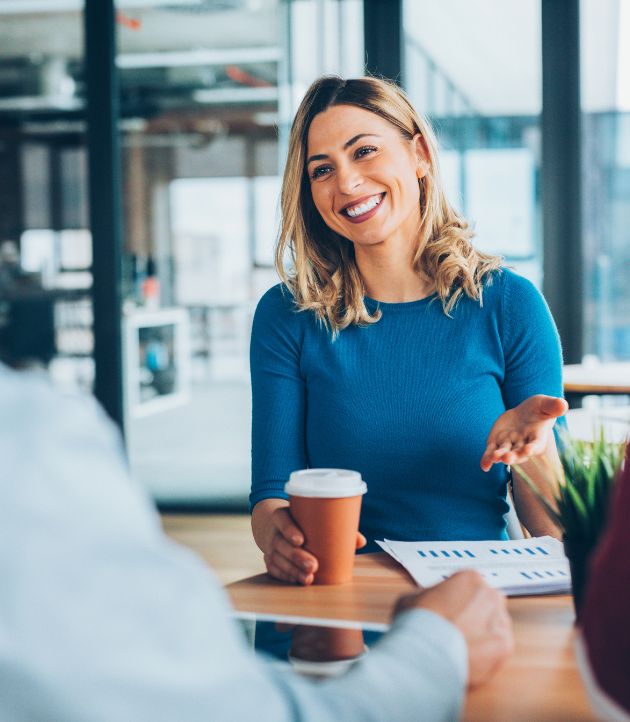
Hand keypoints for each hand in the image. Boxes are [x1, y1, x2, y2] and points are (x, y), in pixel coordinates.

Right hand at [252, 499, 365, 584]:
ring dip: (292, 571)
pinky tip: (296, 581)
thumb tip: (360, 541)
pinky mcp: (269, 559)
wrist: (273, 524)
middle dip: (296, 557)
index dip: (289, 529)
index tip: (301, 539)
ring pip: (277, 559)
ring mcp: (270, 546)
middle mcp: (273, 531)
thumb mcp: (310, 517)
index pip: (282, 519)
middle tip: (313, 566)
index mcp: (282, 515)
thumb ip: (335, 527)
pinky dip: (285, 576)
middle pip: (281, 544)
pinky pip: (274, 569)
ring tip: (309, 579)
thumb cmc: (300, 520)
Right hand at [394, 571, 512, 687]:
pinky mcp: (505, 646)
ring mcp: (500, 620)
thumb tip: (432, 602)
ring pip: (496, 627)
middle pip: (488, 604)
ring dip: (483, 635)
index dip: (460, 600)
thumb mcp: (414, 596)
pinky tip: (469, 656)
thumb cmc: (417, 622)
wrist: (423, 651)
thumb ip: (431, 595)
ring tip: (462, 647)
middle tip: (459, 629)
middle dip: (477, 615)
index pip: (471, 586)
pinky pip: (498, 648)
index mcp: (470, 578)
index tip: (453, 611)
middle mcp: (489, 595)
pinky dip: (487, 654)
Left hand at [480, 394, 567, 471]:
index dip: (533, 448)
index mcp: (537, 437)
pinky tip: (484, 466)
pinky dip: (487, 459)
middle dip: (513, 456)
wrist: (525, 413)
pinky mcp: (497, 442)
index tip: (529, 450)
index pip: (536, 444)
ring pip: (504, 453)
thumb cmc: (539, 409)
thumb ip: (554, 406)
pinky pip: (491, 452)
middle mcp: (523, 444)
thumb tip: (563, 404)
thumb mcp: (546, 404)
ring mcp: (509, 445)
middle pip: (519, 453)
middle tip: (507, 458)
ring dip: (499, 457)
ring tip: (495, 458)